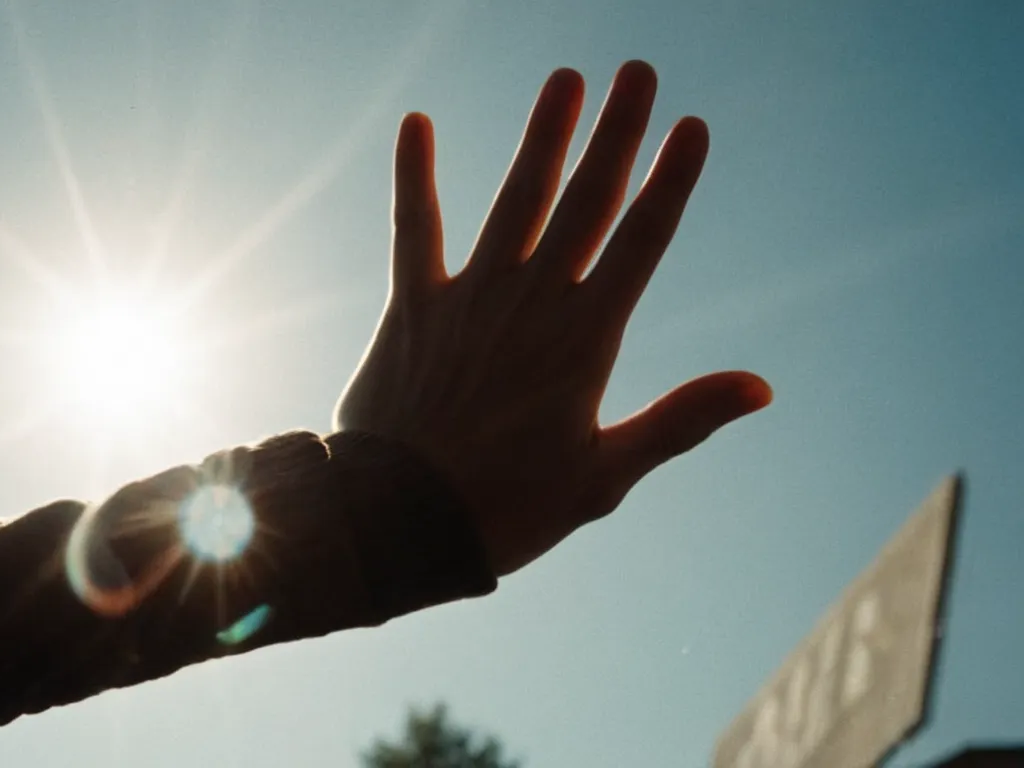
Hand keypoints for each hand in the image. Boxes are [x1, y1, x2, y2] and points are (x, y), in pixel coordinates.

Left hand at [335, 61, 771, 576]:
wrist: (401, 524)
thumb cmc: (508, 508)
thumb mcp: (606, 476)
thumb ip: (680, 421)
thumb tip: (760, 387)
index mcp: (585, 341)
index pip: (641, 242)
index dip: (669, 181)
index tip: (691, 126)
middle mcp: (532, 303)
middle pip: (586, 204)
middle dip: (616, 135)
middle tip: (638, 71)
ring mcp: (471, 298)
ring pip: (516, 201)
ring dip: (543, 138)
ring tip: (566, 79)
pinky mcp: (414, 307)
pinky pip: (415, 230)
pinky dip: (414, 178)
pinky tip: (415, 123)